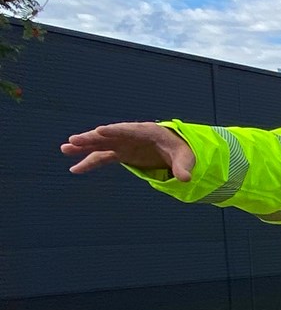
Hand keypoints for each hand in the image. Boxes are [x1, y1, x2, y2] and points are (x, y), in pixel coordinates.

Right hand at [61, 122, 195, 179]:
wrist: (176, 149)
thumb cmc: (181, 150)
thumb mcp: (186, 158)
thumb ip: (183, 167)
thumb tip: (186, 179)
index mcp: (148, 131)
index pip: (129, 130)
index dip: (115, 131)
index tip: (100, 131)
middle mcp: (131, 135)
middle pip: (109, 135)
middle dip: (92, 137)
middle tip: (74, 140)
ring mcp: (124, 144)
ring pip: (100, 144)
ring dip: (83, 147)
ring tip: (65, 149)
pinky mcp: (120, 153)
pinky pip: (102, 157)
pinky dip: (89, 162)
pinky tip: (75, 169)